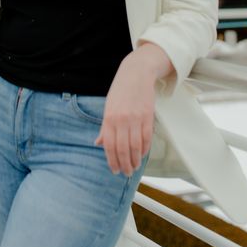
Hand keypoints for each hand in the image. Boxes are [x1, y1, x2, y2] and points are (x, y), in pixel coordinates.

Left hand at [94, 43, 173, 176]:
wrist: (136, 73)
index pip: (109, 145)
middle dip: (124, 164)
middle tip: (126, 173)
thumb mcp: (108, 107)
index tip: (115, 170)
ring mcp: (135, 119)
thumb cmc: (120, 90)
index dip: (112, 161)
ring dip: (135, 161)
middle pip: (122, 149)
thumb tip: (98, 143)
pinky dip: (145, 150)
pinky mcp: (148, 117)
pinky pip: (147, 138)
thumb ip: (104, 127)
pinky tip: (142, 155)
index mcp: (109, 118)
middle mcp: (121, 120)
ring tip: (134, 167)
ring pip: (135, 147)